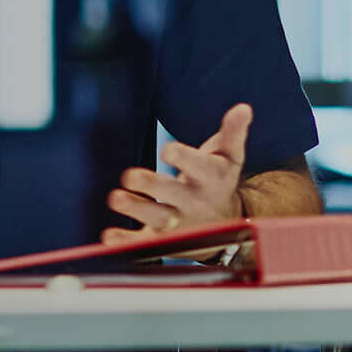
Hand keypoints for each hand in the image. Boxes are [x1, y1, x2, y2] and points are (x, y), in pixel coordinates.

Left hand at [106, 102, 253, 243]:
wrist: (226, 225)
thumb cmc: (219, 180)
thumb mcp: (230, 156)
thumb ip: (233, 132)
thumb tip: (243, 108)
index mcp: (210, 177)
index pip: (198, 166)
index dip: (183, 158)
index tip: (167, 150)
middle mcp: (194, 201)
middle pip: (172, 194)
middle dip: (151, 185)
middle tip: (129, 176)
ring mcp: (178, 222)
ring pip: (155, 218)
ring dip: (134, 208)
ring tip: (116, 198)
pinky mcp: (161, 239)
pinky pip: (143, 243)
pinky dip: (125, 242)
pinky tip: (109, 236)